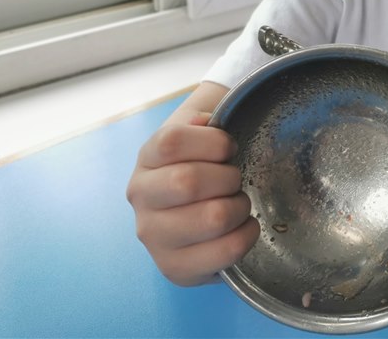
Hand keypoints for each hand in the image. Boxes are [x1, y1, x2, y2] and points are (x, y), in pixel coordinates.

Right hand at [125, 82, 259, 284]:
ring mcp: (153, 237)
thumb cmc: (203, 164)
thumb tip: (205, 121)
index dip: (212, 141)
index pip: (172, 142)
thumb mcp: (200, 131)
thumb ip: (203, 117)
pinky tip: (244, 226)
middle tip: (235, 179)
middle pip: (189, 181)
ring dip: (239, 207)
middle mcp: (140, 197)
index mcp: (146, 158)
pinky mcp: (174, 269)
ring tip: (237, 204)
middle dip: (228, 177)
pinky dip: (246, 235)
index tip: (228, 148)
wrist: (198, 209)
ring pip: (211, 218)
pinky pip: (224, 251)